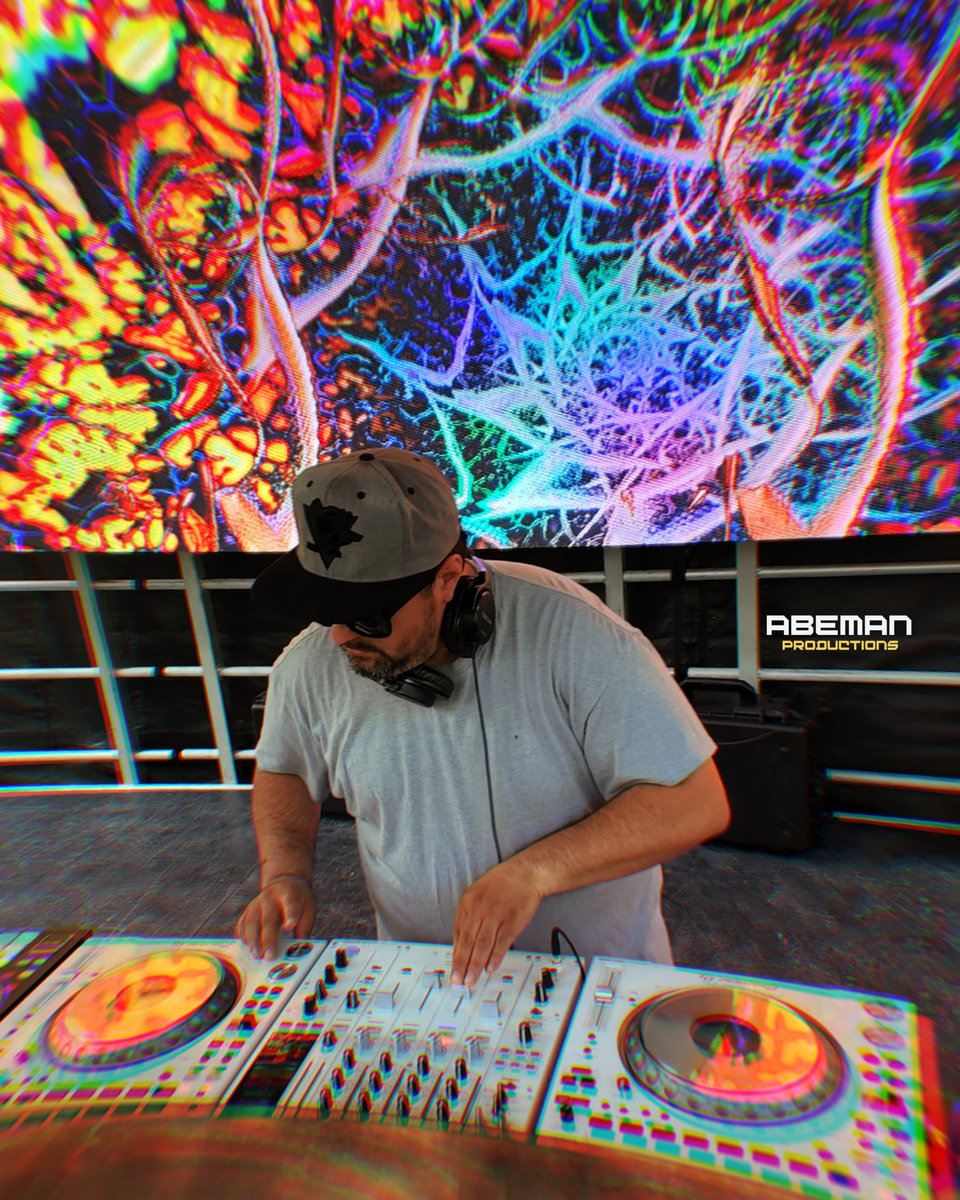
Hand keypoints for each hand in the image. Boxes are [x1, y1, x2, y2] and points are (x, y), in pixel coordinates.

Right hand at [235, 875, 315, 959]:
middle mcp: (270, 898)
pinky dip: (242, 937)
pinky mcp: (247, 910)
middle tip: (269, 956)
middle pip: (268, 919)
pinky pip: (241, 924)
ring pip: (251, 922)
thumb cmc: (298, 901)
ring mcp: (256, 903)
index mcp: (289, 895)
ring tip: (257, 955)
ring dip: (252, 941)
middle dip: (268, 939)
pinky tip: (246, 948)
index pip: (290, 904)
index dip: (290, 915)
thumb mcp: (307, 909)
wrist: (284, 882)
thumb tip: (297, 952)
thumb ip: (303, 929)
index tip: (290, 926)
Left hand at [451, 858, 542, 986]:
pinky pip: (502, 942)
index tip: (453, 969)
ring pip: (483, 944)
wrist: (524, 874)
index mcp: (468, 902)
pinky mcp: (512, 920)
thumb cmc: (500, 885)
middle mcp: (480, 908)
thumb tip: (461, 943)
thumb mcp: (476, 894)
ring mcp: (496, 914)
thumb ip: (468, 917)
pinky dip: (495, 957)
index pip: (458, 933)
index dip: (455, 954)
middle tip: (459, 979)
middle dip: (462, 963)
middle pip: (468, 941)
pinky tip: (490, 967)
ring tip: (471, 979)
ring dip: (476, 965)